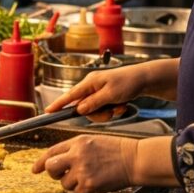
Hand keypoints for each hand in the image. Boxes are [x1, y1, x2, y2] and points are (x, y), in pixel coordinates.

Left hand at [31, 135, 138, 192]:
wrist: (135, 160)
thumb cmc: (115, 150)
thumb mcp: (91, 141)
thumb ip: (72, 149)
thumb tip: (54, 161)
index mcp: (77, 142)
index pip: (51, 152)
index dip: (41, 162)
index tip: (35, 169)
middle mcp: (77, 155)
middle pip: (51, 168)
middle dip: (53, 173)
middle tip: (62, 174)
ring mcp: (82, 171)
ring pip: (65, 183)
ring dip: (74, 183)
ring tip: (90, 175)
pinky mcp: (89, 185)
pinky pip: (78, 192)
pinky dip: (85, 190)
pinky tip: (97, 181)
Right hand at [45, 59, 178, 116]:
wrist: (145, 79)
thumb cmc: (129, 83)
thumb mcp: (111, 95)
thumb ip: (93, 103)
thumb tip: (79, 110)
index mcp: (90, 82)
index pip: (70, 95)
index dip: (58, 104)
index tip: (48, 111)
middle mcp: (91, 86)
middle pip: (83, 107)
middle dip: (98, 114)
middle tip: (112, 112)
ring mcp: (98, 91)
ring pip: (94, 110)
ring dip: (107, 113)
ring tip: (119, 107)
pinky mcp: (105, 95)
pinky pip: (102, 109)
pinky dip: (112, 110)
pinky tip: (121, 105)